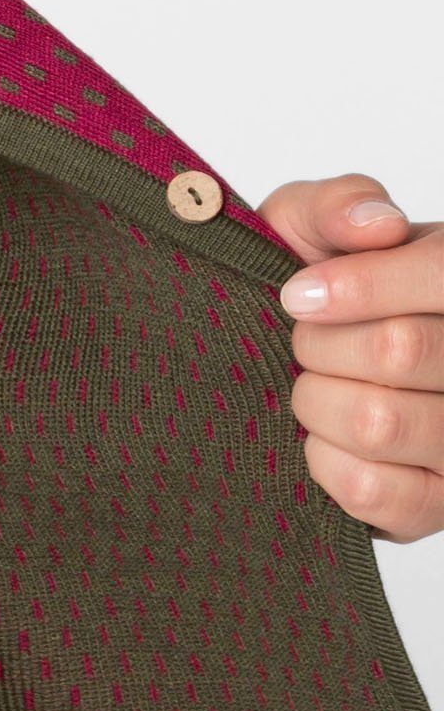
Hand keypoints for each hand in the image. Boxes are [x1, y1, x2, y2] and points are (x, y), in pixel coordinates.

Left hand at [261, 174, 443, 543]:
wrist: (284, 362)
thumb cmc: (311, 289)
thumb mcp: (309, 227)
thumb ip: (337, 204)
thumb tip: (377, 224)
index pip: (439, 275)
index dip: (360, 286)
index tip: (299, 295)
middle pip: (399, 350)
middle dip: (322, 345)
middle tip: (304, 344)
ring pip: (380, 421)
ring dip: (317, 402)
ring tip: (315, 389)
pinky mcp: (433, 505)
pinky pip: (370, 488)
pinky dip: (323, 461)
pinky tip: (322, 439)